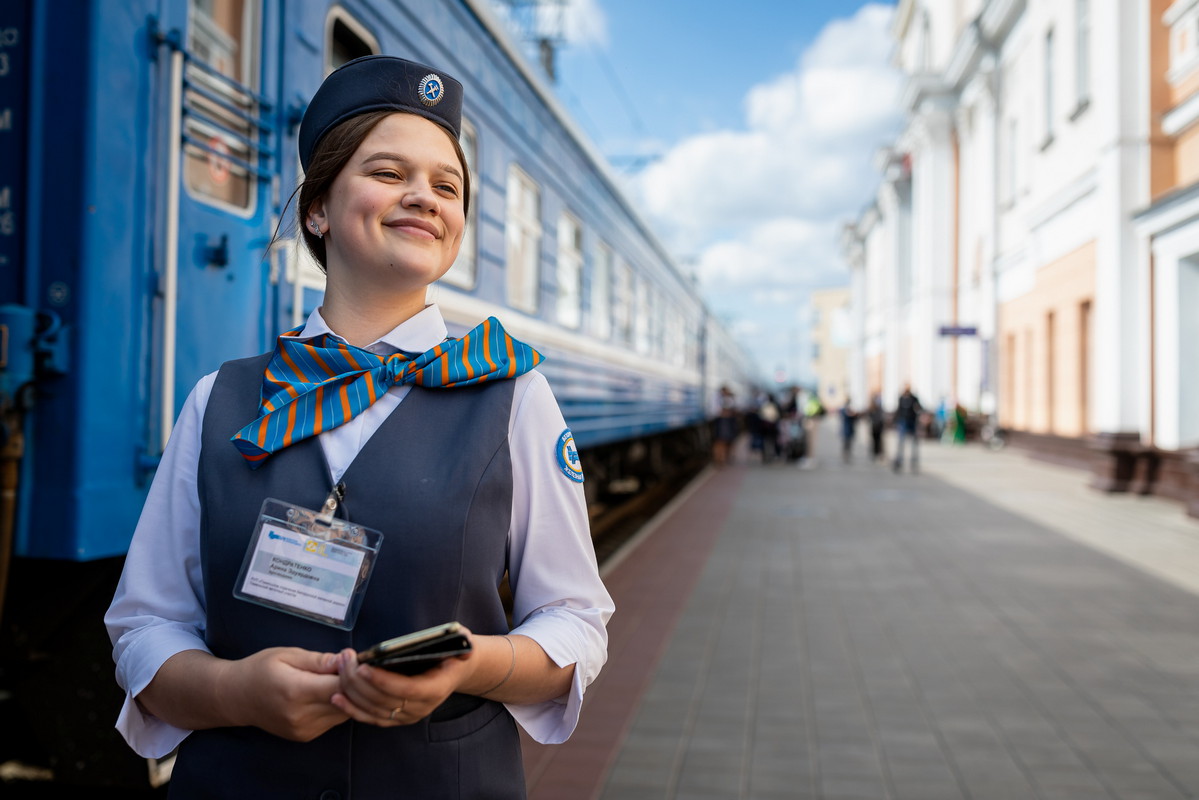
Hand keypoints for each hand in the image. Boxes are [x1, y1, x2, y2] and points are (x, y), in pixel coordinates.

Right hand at [221, 647, 348, 740]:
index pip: (341, 686)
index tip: (352, 657)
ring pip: (345, 713)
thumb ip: (319, 660)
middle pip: (347, 702)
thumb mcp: (287, 655)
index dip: (353, 672)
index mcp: (296, 691)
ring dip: (349, 695)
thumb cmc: (261, 669)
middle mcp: (301, 716)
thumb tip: (346, 659)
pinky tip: (328, 692)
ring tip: (338, 677)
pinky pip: (333, 720)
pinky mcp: (305, 736)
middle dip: (355, 683)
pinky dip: (338, 706)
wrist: (236, 698)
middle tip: (351, 665)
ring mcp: (304, 729)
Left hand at [330, 637, 475, 726]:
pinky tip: (337, 696)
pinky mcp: (396, 719)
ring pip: (373, 710)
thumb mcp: (461, 643)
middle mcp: (421, 708)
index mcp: (436, 689)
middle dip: (360, 680)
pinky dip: (352, 709)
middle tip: (345, 658)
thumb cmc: (454, 652)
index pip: (407, 690)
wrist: (454, 671)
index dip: (384, 681)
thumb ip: (461, 639)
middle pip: (384, 700)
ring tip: (339, 668)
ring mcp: (408, 716)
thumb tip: (461, 637)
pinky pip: (371, 718)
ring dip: (352, 691)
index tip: (363, 667)